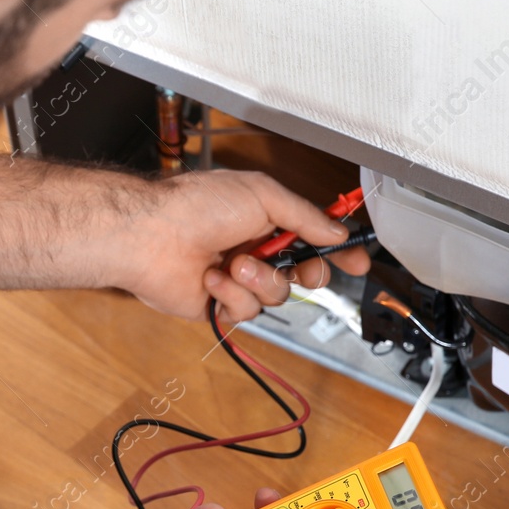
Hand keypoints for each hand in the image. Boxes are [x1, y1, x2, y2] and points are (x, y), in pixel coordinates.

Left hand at [103, 171, 371, 324]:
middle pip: (303, 273)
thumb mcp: (263, 196)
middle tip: (299, 267)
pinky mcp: (220, 304)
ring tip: (233, 263)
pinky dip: (231, 295)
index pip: (314, 237)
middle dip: (306, 272)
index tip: (357, 261)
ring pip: (277, 296)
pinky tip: (211, 279)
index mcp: (267, 218)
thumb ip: (305, 217)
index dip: (338, 251)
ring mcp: (238, 278)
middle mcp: (255, 248)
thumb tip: (336, 232)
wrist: (151, 236)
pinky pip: (246, 312)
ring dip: (259, 280)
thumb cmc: (195, 206)